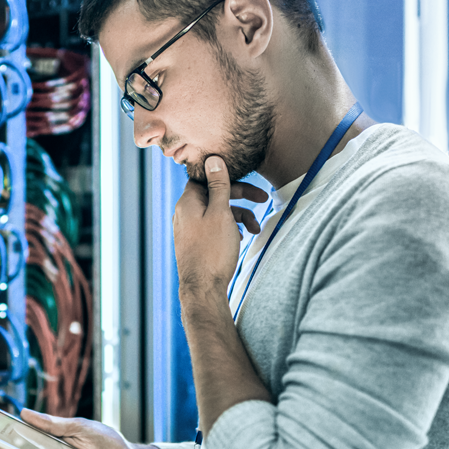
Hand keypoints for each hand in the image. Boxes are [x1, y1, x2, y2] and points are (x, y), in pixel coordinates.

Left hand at [173, 156, 267, 294]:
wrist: (203, 289)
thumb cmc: (213, 251)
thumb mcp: (221, 212)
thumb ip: (218, 185)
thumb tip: (212, 159)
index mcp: (187, 202)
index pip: (207, 178)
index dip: (228, 177)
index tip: (247, 181)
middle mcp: (184, 213)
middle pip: (214, 194)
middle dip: (240, 197)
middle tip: (264, 198)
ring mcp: (189, 229)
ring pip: (216, 212)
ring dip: (239, 216)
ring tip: (255, 229)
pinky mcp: (195, 243)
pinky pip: (213, 227)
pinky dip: (229, 228)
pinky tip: (240, 237)